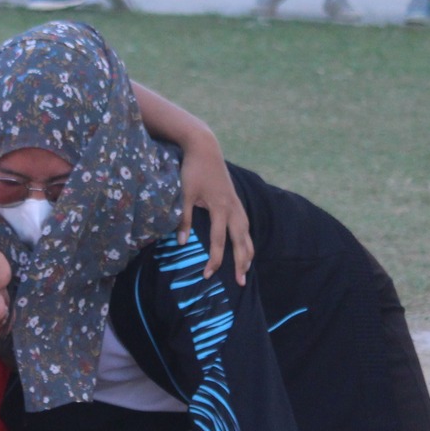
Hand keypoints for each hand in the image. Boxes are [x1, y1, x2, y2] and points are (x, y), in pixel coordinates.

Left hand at [178, 128, 251, 284]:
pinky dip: (247, 238)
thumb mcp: (184, 193)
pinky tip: (244, 244)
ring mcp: (236, 203)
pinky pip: (245, 224)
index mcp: (220, 208)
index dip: (214, 260)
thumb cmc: (192, 169)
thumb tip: (181, 243)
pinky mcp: (235, 199)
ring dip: (248, 252)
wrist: (204, 147)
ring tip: (247, 268)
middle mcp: (232, 208)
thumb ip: (183, 218)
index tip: (207, 275)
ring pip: (247, 233)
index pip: (219, 241)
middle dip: (241, 263)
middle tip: (241, 283)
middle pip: (241, 241)